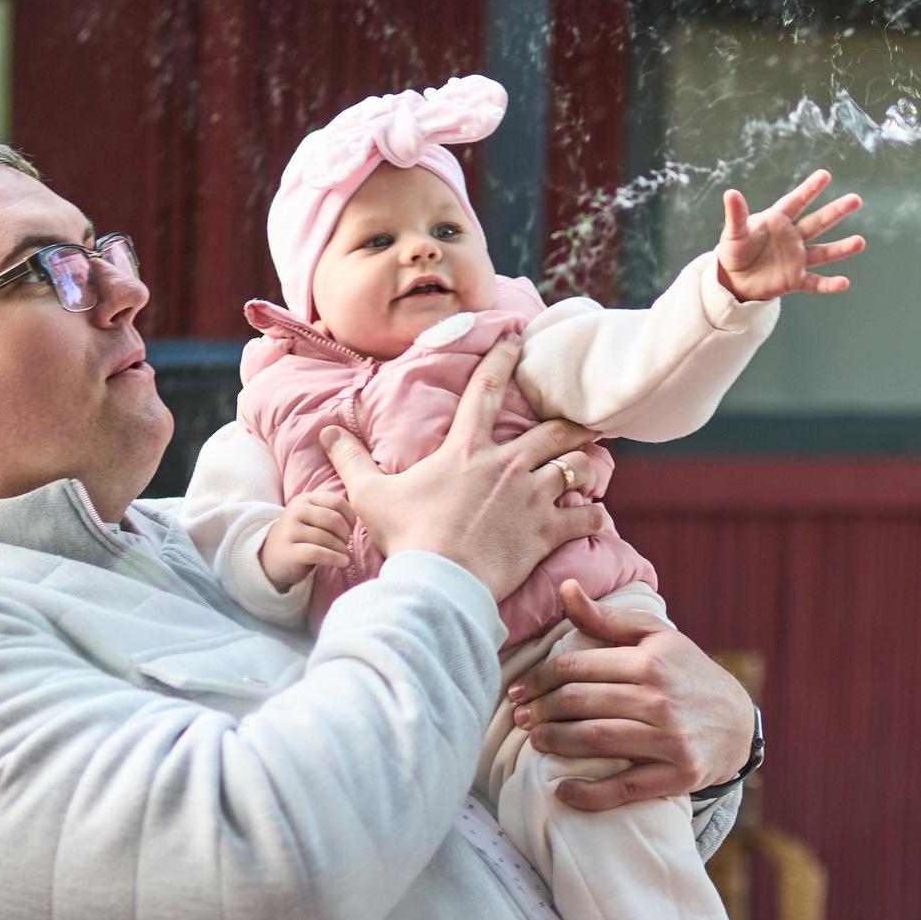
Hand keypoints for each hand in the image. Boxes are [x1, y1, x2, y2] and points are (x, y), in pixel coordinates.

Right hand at [261, 490, 353, 589]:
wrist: (273, 556)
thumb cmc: (302, 537)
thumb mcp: (313, 517)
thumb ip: (331, 512)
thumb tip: (360, 519)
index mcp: (305, 499)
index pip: (337, 501)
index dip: (350, 516)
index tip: (351, 529)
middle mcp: (295, 511)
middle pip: (334, 520)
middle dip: (346, 534)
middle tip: (345, 544)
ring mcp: (290, 530)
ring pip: (327, 538)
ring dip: (342, 549)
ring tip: (345, 555)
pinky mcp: (289, 551)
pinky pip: (317, 553)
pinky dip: (334, 558)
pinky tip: (344, 562)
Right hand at [320, 337, 603, 600]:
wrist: (441, 581)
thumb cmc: (408, 537)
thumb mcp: (370, 495)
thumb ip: (351, 460)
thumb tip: (326, 432)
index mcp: (467, 450)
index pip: (487, 389)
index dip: (503, 358)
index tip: (518, 338)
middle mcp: (507, 465)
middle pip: (551, 430)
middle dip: (571, 421)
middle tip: (586, 415)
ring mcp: (533, 497)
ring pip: (575, 469)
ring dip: (584, 468)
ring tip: (590, 469)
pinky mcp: (548, 530)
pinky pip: (586, 517)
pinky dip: (593, 516)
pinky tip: (595, 516)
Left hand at [509, 581, 755, 809]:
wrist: (739, 723)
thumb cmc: (686, 674)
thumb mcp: (655, 637)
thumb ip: (606, 617)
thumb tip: (565, 588)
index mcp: (649, 661)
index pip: (576, 667)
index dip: (538, 679)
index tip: (517, 691)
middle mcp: (659, 698)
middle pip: (579, 703)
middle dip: (540, 711)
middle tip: (520, 719)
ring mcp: (670, 739)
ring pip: (595, 740)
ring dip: (555, 743)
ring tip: (536, 742)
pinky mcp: (678, 775)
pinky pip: (624, 787)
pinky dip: (589, 793)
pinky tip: (563, 791)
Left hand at [715, 168, 865, 301]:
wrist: (735, 279)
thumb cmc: (735, 251)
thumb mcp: (734, 233)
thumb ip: (736, 214)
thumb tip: (730, 193)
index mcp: (778, 221)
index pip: (796, 202)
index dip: (810, 189)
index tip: (825, 175)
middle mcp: (793, 237)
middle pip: (818, 222)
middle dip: (836, 211)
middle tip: (856, 199)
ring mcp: (797, 258)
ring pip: (823, 252)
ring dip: (841, 248)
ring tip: (860, 242)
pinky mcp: (795, 279)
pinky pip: (815, 282)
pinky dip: (828, 284)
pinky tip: (844, 282)